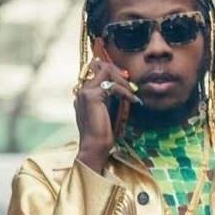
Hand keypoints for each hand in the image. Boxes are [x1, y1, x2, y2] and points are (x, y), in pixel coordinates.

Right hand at [73, 55, 136, 170]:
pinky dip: (125, 92)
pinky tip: (133, 100)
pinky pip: (112, 86)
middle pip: (100, 67)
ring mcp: (85, 92)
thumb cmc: (101, 135)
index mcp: (84, 94)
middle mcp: (82, 91)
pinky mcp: (92, 96)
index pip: (96, 71)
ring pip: (106, 72)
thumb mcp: (107, 112)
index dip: (112, 71)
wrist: (94, 147)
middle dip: (118, 71)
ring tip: (132, 92)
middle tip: (130, 82)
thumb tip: (123, 87)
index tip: (125, 78)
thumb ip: (110, 98)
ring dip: (122, 81)